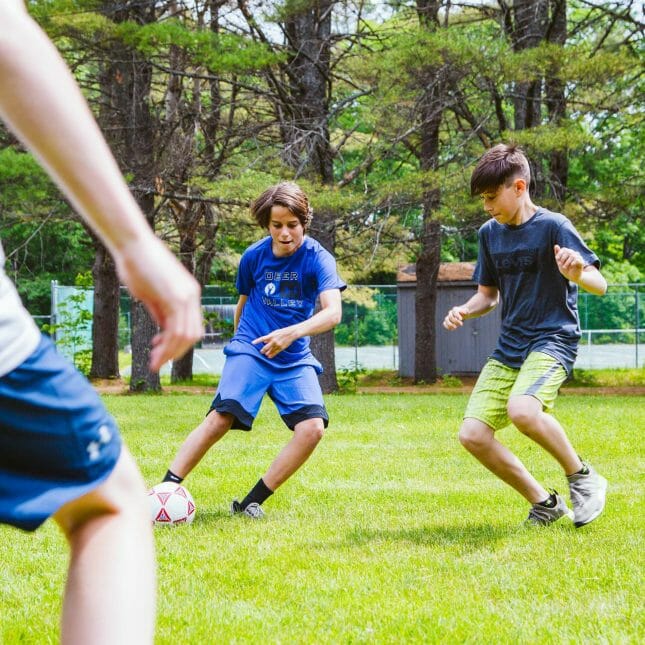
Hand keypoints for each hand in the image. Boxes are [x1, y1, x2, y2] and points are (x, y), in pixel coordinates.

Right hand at [115, 236, 203, 371]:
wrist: (132, 242)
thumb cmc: (136, 263)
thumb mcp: (150, 292)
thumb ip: (160, 310)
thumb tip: (164, 327)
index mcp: (189, 293)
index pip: (192, 325)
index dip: (178, 342)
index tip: (159, 348)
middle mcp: (192, 295)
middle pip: (193, 334)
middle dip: (177, 352)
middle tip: (158, 362)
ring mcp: (186, 296)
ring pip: (186, 336)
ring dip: (171, 353)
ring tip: (155, 364)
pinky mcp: (175, 298)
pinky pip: (176, 330)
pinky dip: (167, 346)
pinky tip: (155, 354)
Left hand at [252, 326, 297, 358]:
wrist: (291, 333)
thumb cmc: (282, 332)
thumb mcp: (275, 332)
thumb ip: (269, 337)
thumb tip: (264, 342)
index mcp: (271, 335)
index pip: (262, 338)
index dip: (257, 341)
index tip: (252, 343)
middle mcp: (273, 340)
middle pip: (266, 347)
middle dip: (263, 350)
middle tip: (261, 352)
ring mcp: (277, 344)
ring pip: (270, 350)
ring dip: (267, 353)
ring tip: (265, 355)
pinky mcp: (281, 347)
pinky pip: (275, 352)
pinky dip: (272, 355)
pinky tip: (269, 356)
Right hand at [443, 305, 468, 330]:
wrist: (461, 316)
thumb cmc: (464, 314)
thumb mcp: (466, 312)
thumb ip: (466, 311)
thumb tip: (465, 313)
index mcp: (455, 310)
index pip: (455, 312)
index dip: (457, 315)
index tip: (461, 319)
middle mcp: (450, 313)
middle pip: (451, 316)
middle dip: (456, 321)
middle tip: (462, 324)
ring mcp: (448, 317)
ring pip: (446, 320)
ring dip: (450, 324)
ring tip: (455, 327)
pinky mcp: (447, 321)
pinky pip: (444, 323)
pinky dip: (447, 326)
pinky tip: (452, 329)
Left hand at [554, 244, 583, 283]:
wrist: (572, 277)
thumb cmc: (566, 269)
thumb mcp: (559, 262)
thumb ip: (557, 254)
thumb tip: (556, 245)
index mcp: (568, 253)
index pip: (564, 249)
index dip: (560, 253)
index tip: (557, 259)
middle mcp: (574, 254)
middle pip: (568, 251)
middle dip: (563, 258)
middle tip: (560, 264)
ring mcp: (578, 257)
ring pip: (573, 255)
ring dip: (567, 262)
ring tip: (564, 267)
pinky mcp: (581, 262)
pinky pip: (577, 259)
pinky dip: (573, 262)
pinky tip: (571, 265)